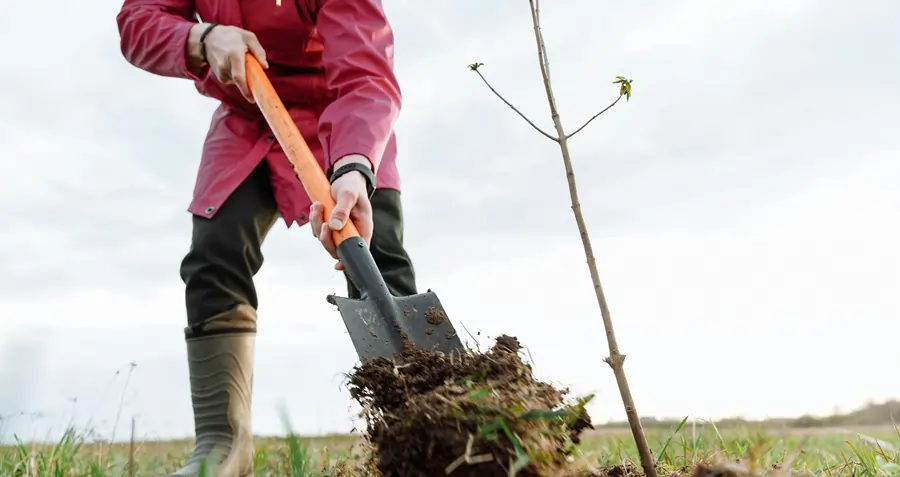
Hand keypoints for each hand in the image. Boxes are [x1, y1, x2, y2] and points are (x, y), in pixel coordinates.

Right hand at [188, 23, 268, 102]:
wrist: (207, 38)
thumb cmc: (231, 36)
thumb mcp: (247, 37)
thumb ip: (258, 51)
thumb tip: (265, 66)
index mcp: (234, 55)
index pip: (239, 77)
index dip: (245, 90)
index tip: (252, 99)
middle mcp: (225, 66)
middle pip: (240, 81)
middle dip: (249, 83)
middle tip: (254, 79)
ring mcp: (220, 72)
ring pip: (237, 81)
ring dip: (243, 76)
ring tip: (239, 61)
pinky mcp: (219, 76)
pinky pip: (232, 80)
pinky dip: (237, 75)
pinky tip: (233, 64)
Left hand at [309, 155, 373, 269]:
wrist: (346, 178)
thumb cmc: (352, 187)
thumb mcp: (349, 195)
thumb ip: (342, 210)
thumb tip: (334, 227)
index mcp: (363, 229)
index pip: (358, 251)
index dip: (348, 261)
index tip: (338, 265)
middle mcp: (352, 233)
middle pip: (336, 248)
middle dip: (325, 237)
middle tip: (322, 221)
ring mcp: (340, 230)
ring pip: (325, 238)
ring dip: (317, 223)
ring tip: (318, 205)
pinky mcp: (331, 225)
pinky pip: (318, 230)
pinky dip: (315, 220)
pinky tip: (317, 206)